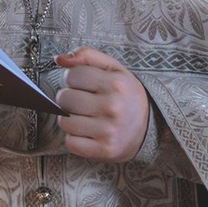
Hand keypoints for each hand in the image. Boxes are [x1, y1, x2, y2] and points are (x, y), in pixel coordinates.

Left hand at [54, 47, 150, 162]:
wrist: (148, 128)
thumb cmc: (125, 95)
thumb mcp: (114, 69)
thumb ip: (87, 56)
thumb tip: (59, 58)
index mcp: (116, 83)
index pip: (72, 75)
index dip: (73, 79)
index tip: (84, 84)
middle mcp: (113, 107)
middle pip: (64, 98)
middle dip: (69, 98)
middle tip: (83, 102)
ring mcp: (108, 130)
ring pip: (64, 122)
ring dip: (70, 119)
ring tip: (85, 117)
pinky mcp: (104, 150)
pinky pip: (71, 143)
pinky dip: (74, 138)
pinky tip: (87, 133)